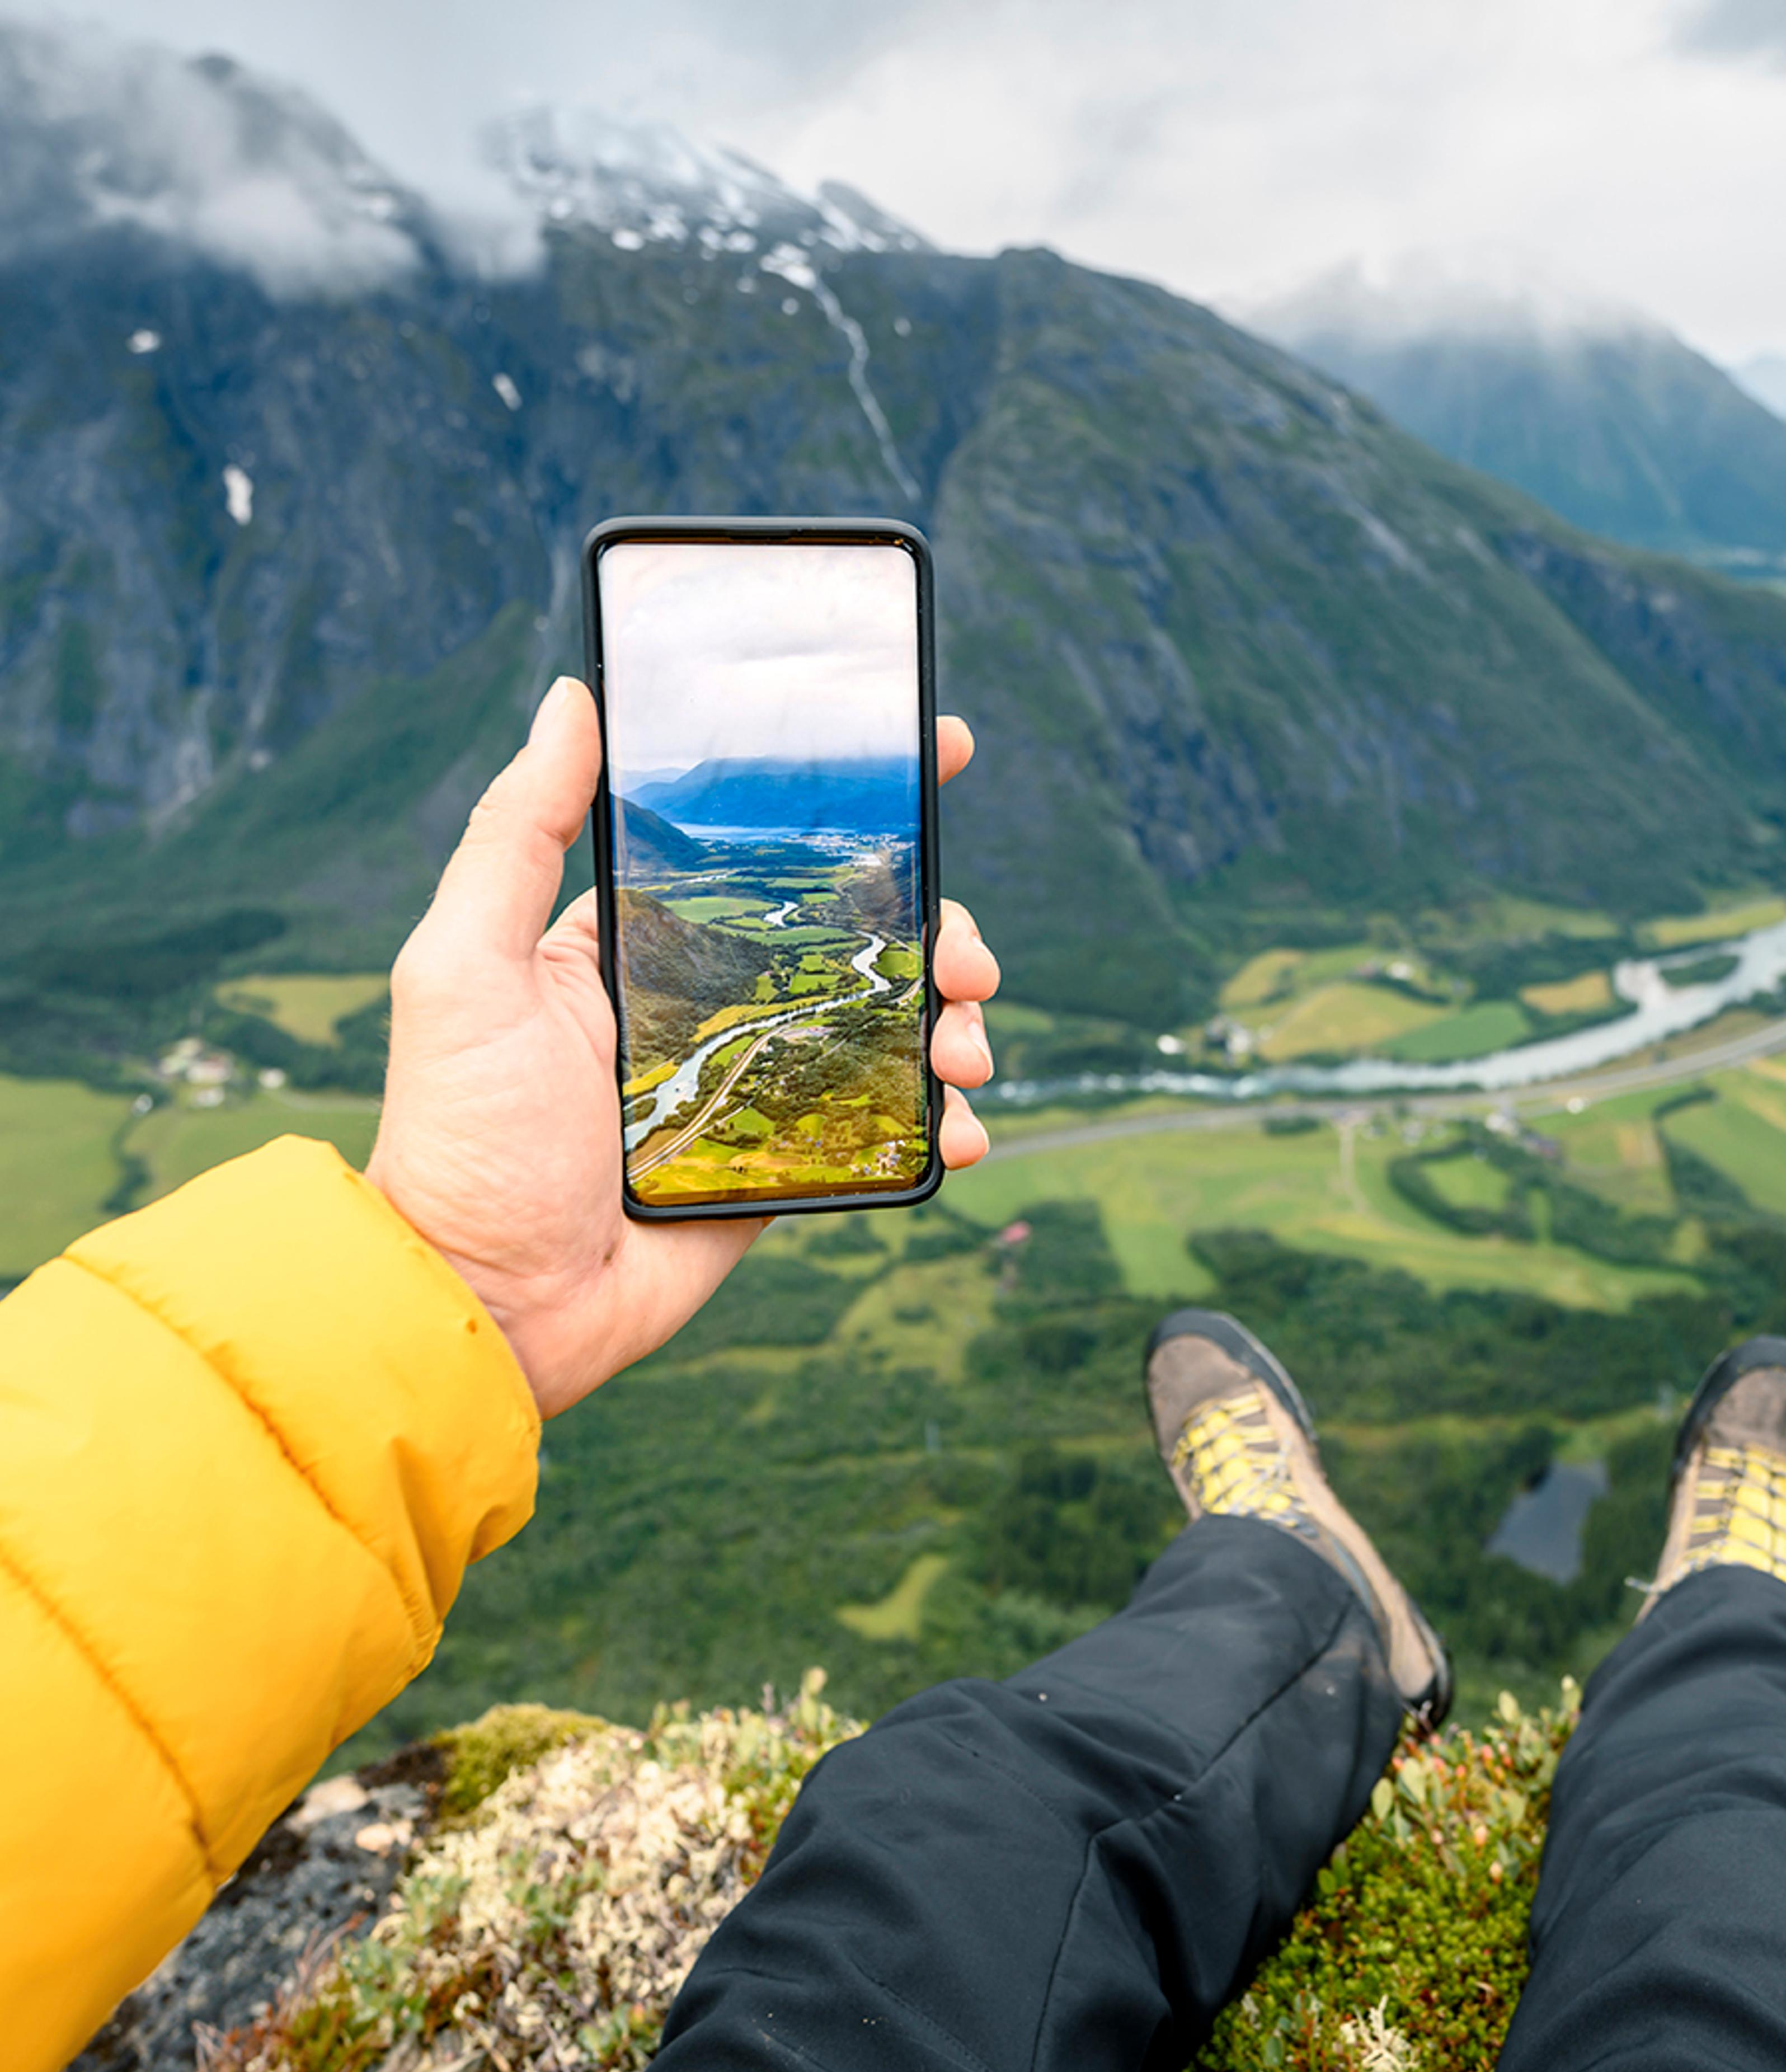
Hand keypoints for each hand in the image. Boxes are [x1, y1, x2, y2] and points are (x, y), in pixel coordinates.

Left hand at [364, 677, 1000, 1415]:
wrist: (491, 1304)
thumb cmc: (462, 1134)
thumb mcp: (463, 966)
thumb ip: (518, 832)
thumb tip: (569, 698)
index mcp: (647, 943)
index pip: (767, 851)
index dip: (857, 803)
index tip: (937, 751)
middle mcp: (713, 1003)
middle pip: (858, 939)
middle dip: (935, 929)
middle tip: (965, 954)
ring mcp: (758, 1086)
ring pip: (891, 1026)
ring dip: (955, 1020)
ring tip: (969, 1045)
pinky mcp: (787, 1165)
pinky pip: (886, 1126)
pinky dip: (941, 1120)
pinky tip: (960, 1127)